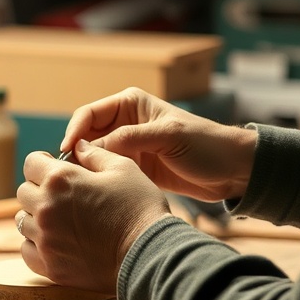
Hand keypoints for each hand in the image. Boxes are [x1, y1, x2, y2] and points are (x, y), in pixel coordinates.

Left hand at [17, 140, 171, 294]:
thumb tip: (77, 146)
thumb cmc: (139, 208)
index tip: (54, 170)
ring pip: (23, 221)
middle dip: (39, 189)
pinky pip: (27, 249)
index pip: (31, 163)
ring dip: (38, 217)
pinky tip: (56, 241)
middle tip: (62, 196)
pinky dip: (37, 244)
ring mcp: (45, 240)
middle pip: (24, 192)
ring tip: (61, 220)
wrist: (149, 256)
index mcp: (60, 179)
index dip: (43, 163)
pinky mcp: (50, 266)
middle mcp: (46, 208)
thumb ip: (94, 154)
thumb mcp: (123, 168)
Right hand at [60, 87, 255, 202]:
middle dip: (76, 154)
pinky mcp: (136, 168)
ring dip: (87, 169)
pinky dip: (101, 181)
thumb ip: (131, 139)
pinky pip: (109, 172)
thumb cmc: (206, 145)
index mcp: (130, 104)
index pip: (89, 114)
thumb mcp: (168, 136)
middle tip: (66, 176)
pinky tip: (94, 194)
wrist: (233, 170)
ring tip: (77, 188)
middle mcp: (125, 123)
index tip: (65, 152)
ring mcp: (130, 147)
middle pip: (87, 137)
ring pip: (95, 157)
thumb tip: (90, 147)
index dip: (73, 132)